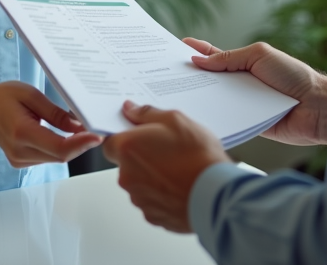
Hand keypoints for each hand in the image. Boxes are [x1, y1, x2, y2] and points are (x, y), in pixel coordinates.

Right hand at [0, 81, 101, 167]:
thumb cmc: (4, 97)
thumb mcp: (31, 95)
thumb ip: (55, 113)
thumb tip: (79, 126)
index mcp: (21, 132)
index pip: (58, 147)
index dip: (81, 144)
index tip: (98, 136)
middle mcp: (20, 151)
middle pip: (61, 155)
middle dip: (81, 143)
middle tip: (97, 127)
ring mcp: (20, 159)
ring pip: (56, 158)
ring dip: (72, 146)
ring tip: (81, 127)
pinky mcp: (22, 161)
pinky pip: (48, 157)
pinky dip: (61, 147)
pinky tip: (65, 133)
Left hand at [102, 101, 231, 232]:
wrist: (216, 194)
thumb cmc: (198, 157)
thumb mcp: (176, 120)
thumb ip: (147, 114)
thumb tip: (131, 110)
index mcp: (128, 148)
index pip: (110, 142)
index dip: (126, 138)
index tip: (140, 135)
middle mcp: (127, 175)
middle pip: (125, 164)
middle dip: (142, 157)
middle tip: (167, 150)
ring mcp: (139, 198)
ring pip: (139, 184)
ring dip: (152, 177)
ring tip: (179, 170)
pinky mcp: (152, 216)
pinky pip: (152, 201)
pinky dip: (162, 195)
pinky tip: (181, 186)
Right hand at [184, 38, 326, 145]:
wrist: (316, 106)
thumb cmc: (293, 76)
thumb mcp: (259, 56)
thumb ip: (229, 58)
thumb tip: (199, 61)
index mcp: (243, 64)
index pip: (214, 57)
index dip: (196, 52)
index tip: (174, 47)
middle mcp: (240, 84)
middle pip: (209, 80)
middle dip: (189, 77)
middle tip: (164, 73)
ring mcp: (242, 104)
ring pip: (214, 100)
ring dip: (197, 97)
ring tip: (172, 93)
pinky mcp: (246, 123)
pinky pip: (226, 119)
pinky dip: (212, 116)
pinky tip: (194, 115)